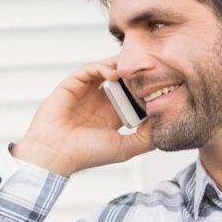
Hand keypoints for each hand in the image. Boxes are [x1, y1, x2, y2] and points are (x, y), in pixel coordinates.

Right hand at [12, 56, 152, 176]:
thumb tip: (165, 124)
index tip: (160, 84)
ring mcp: (86, 92)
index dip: (145, 89)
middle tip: (151, 67)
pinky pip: (91, 69)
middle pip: (122, 80)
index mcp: (112, 116)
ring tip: (135, 67)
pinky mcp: (73, 84)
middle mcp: (100, 102)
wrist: (56, 153)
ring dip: (122, 67)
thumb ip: (146, 138)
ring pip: (108, 70)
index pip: (133, 96)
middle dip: (136, 74)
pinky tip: (115, 73)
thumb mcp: (125, 148)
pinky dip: (104, 67)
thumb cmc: (87, 154)